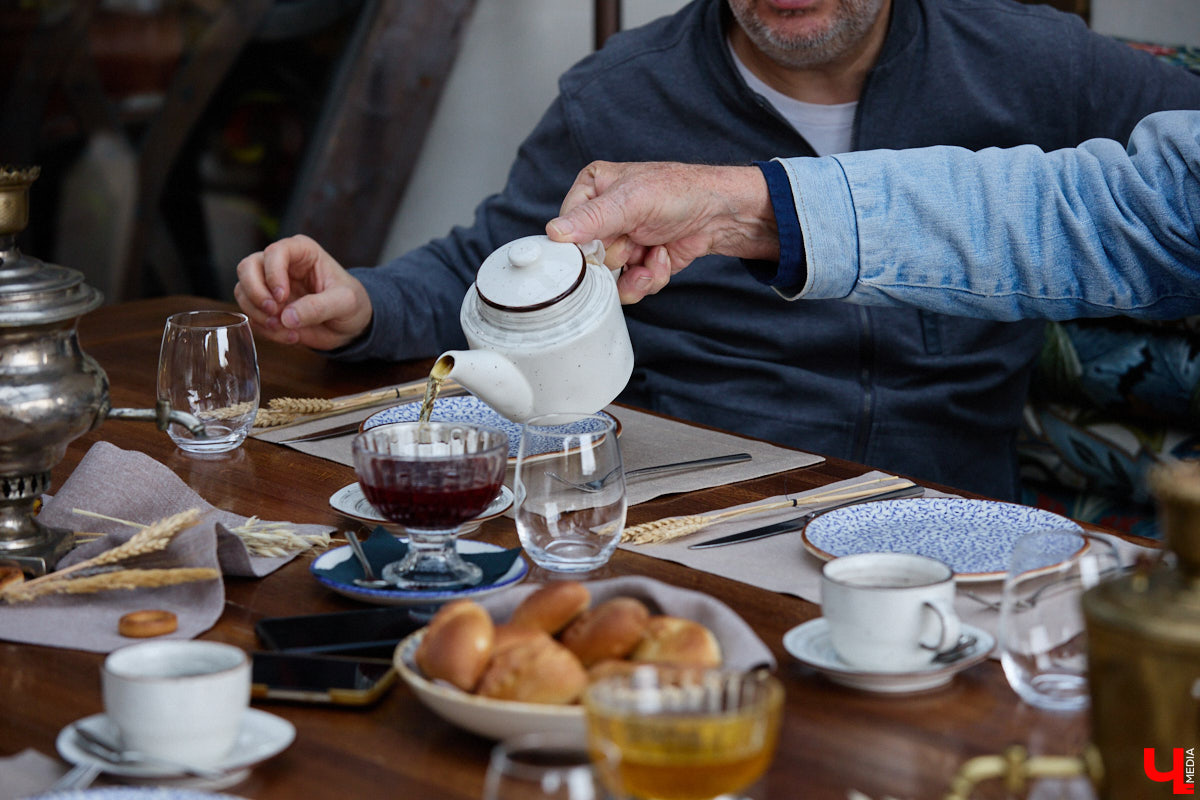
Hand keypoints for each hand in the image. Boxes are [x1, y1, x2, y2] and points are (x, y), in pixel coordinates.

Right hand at [234, 235, 373, 349]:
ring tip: (286, 330)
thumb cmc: (351, 304)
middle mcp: (280, 264)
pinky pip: (250, 315)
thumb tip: (287, 317)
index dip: (273, 274)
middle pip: (247, 267)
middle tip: (274, 313)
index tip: (282, 297)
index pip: (275, 252)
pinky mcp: (265, 306)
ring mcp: (269, 285)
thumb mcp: (345, 303)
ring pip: (242, 291)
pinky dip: (264, 329)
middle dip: (256, 293)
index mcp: (302, 251)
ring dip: (259, 315)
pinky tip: (289, 336)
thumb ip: (318, 307)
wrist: (350, 326)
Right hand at [546, 161, 778, 302]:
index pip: (565, 229)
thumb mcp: (632, 201)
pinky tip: (663, 257)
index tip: (604, 246)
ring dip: (635, 274)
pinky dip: (649, 278)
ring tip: (654, 254)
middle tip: (635, 244)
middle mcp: (602, 216)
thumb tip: (555, 233)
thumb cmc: (681, 192)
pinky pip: (629, 286)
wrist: (721, 215)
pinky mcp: (637, 263)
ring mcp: (620, 241)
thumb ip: (593, 218)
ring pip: (608, 278)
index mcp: (592, 189)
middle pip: (587, 259)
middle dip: (616, 259)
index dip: (583, 246)